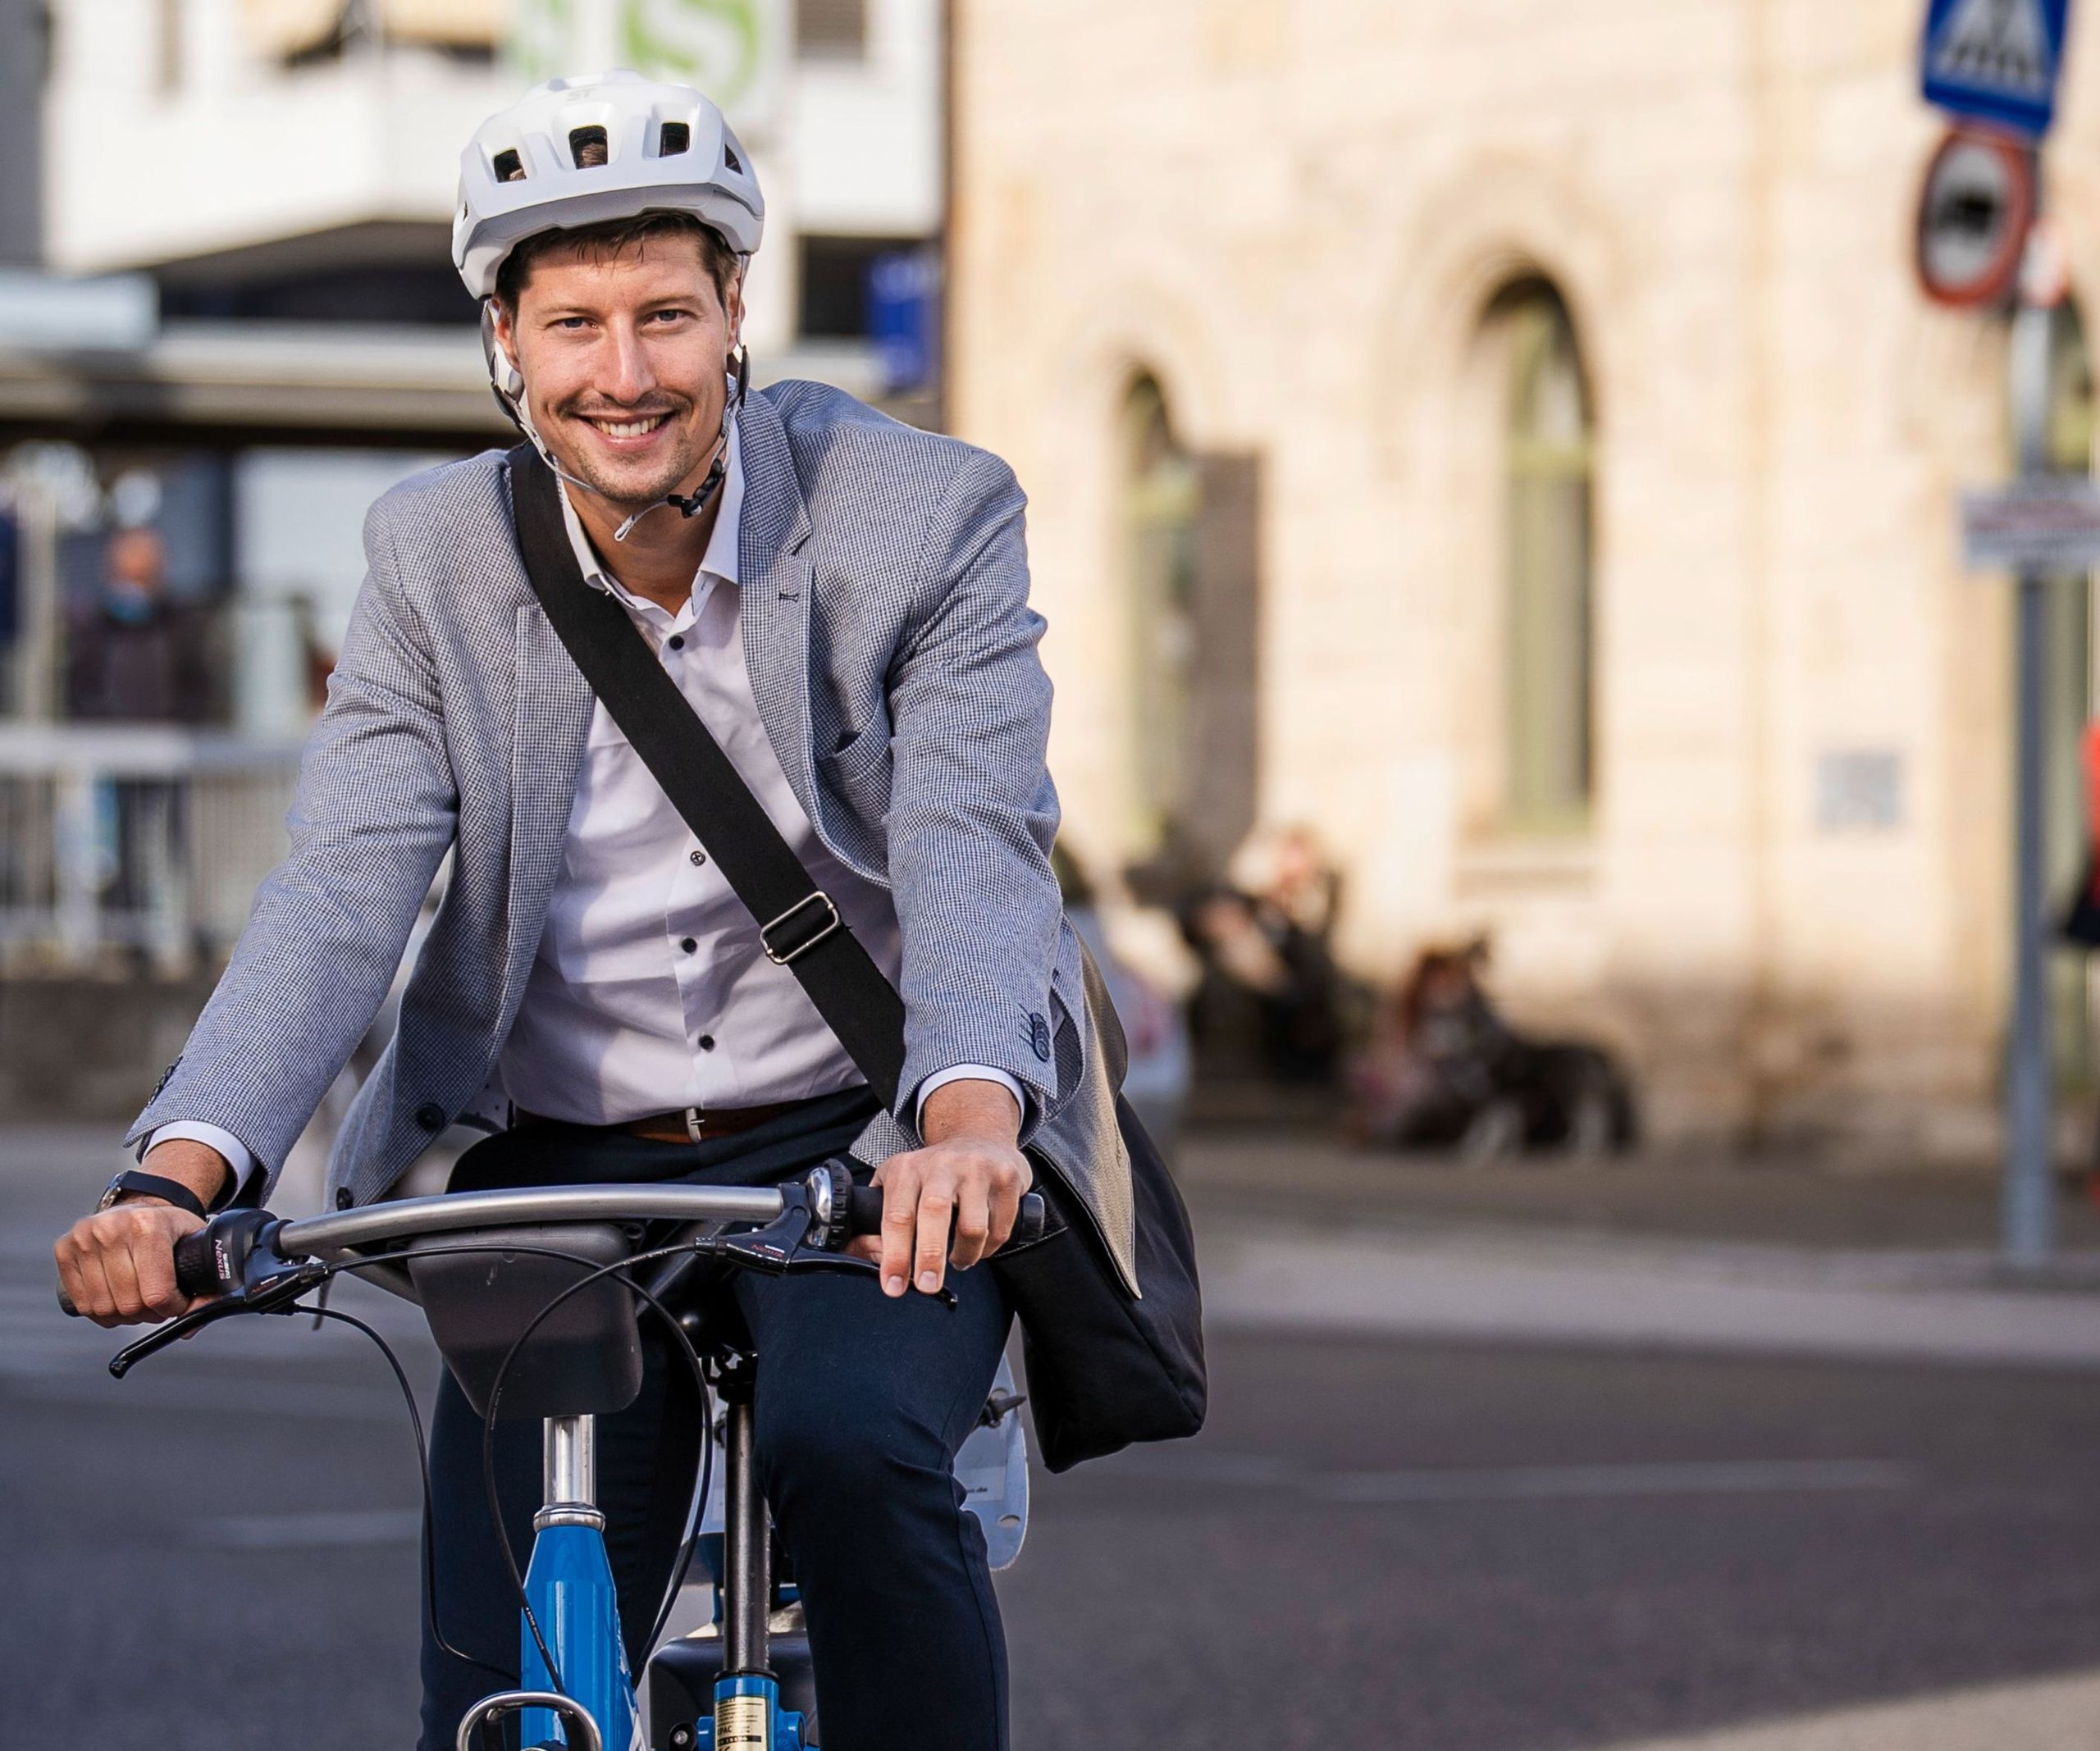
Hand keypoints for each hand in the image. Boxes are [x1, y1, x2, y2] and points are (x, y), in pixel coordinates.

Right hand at [52, 1140, 229, 1327]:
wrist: (140, 1204)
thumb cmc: (169, 1228)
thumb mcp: (197, 1244)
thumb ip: (206, 1285)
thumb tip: (190, 1329)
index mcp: (149, 1225)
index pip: (157, 1292)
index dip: (172, 1308)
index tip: (178, 1303)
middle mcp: (112, 1228)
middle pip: (130, 1304)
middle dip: (150, 1314)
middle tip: (159, 1304)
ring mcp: (83, 1238)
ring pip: (104, 1309)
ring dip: (125, 1316)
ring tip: (139, 1301)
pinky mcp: (63, 1249)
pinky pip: (82, 1304)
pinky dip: (102, 1313)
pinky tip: (117, 1300)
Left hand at [859, 1079, 1029, 1296]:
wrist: (980, 1136)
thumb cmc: (932, 1173)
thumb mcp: (897, 1184)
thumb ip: (875, 1221)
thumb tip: (862, 1254)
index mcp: (908, 1169)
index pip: (897, 1215)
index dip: (894, 1255)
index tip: (893, 1285)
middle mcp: (941, 1165)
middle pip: (934, 1214)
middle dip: (929, 1257)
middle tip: (927, 1287)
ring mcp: (977, 1169)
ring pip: (973, 1227)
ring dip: (965, 1256)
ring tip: (958, 1260)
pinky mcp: (1007, 1178)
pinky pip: (1000, 1228)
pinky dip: (989, 1248)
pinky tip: (981, 1245)